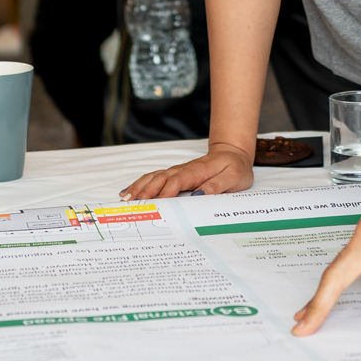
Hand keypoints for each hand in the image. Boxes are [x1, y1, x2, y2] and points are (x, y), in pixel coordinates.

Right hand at [122, 142, 253, 199]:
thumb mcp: (233, 178)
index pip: (177, 182)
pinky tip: (130, 191)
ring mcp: (177, 171)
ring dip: (139, 187)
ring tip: (125, 199)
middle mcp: (183, 170)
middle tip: (132, 205)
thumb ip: (216, 186)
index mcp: (196, 172)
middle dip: (145, 191)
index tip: (156, 206)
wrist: (233, 154)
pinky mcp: (174, 175)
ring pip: (154, 177)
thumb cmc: (234, 168)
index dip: (166, 193)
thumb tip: (198, 196)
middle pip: (160, 179)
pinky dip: (141, 184)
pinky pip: (154, 178)